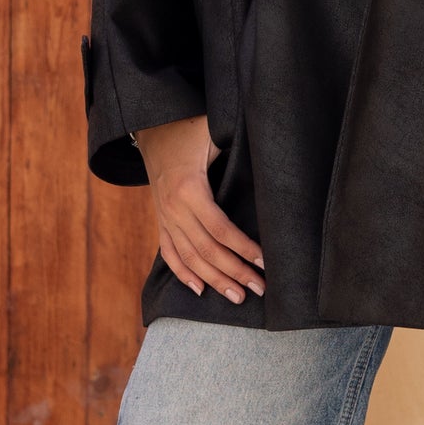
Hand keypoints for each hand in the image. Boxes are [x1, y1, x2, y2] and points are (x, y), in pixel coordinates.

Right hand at [134, 115, 265, 302]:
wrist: (153, 128)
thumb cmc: (191, 130)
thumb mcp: (214, 134)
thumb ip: (236, 150)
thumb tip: (270, 162)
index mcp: (190, 190)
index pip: (221, 229)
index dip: (244, 248)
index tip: (265, 262)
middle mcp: (174, 209)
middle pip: (207, 250)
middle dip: (235, 272)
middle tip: (259, 289)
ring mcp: (165, 218)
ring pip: (190, 257)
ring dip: (214, 280)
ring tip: (237, 297)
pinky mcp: (160, 221)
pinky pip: (169, 252)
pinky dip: (183, 273)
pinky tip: (199, 289)